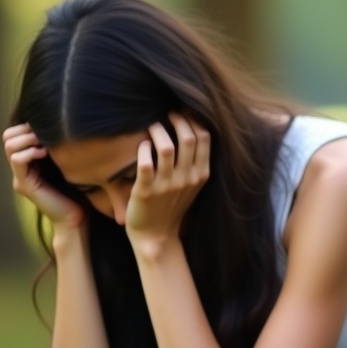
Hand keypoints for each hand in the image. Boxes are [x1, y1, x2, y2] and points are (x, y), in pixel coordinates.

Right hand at [2, 123, 84, 228]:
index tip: (47, 126)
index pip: (14, 133)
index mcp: (30, 160)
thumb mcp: (68, 161)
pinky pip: (16, 160)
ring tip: (44, 143)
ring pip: (9, 145)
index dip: (27, 125)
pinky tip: (44, 153)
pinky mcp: (24, 185)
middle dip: (25, 129)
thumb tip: (63, 124)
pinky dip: (29, 151)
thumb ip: (59, 147)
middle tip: (43, 134)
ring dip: (27, 138)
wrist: (76, 219)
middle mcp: (21, 167)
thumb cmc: (78, 190)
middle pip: (7, 136)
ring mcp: (20, 176)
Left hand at [125, 112, 209, 250]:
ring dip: (158, 130)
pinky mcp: (145, 191)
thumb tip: (193, 128)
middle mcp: (187, 178)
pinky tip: (141, 146)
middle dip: (177, 119)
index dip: (194, 119)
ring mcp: (167, 185)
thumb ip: (196, 161)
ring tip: (152, 125)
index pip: (204, 137)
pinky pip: (145, 163)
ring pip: (166, 147)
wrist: (157, 237)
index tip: (183, 111)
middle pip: (188, 138)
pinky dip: (143, 149)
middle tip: (167, 113)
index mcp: (201, 174)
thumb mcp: (193, 185)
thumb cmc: (173, 206)